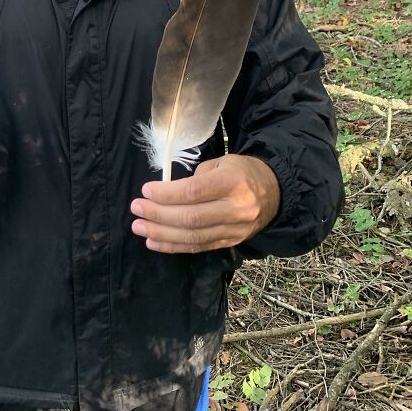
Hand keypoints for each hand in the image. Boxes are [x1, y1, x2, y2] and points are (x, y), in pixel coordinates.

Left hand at [130, 154, 280, 253]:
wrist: (275, 192)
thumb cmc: (241, 172)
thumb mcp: (222, 163)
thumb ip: (196, 178)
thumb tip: (167, 193)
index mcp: (233, 182)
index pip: (194, 192)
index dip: (167, 194)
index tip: (146, 191)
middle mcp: (236, 209)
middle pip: (191, 218)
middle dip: (159, 215)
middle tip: (136, 209)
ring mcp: (234, 230)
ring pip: (193, 237)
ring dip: (162, 234)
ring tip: (139, 227)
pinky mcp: (230, 243)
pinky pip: (199, 248)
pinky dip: (174, 246)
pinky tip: (154, 241)